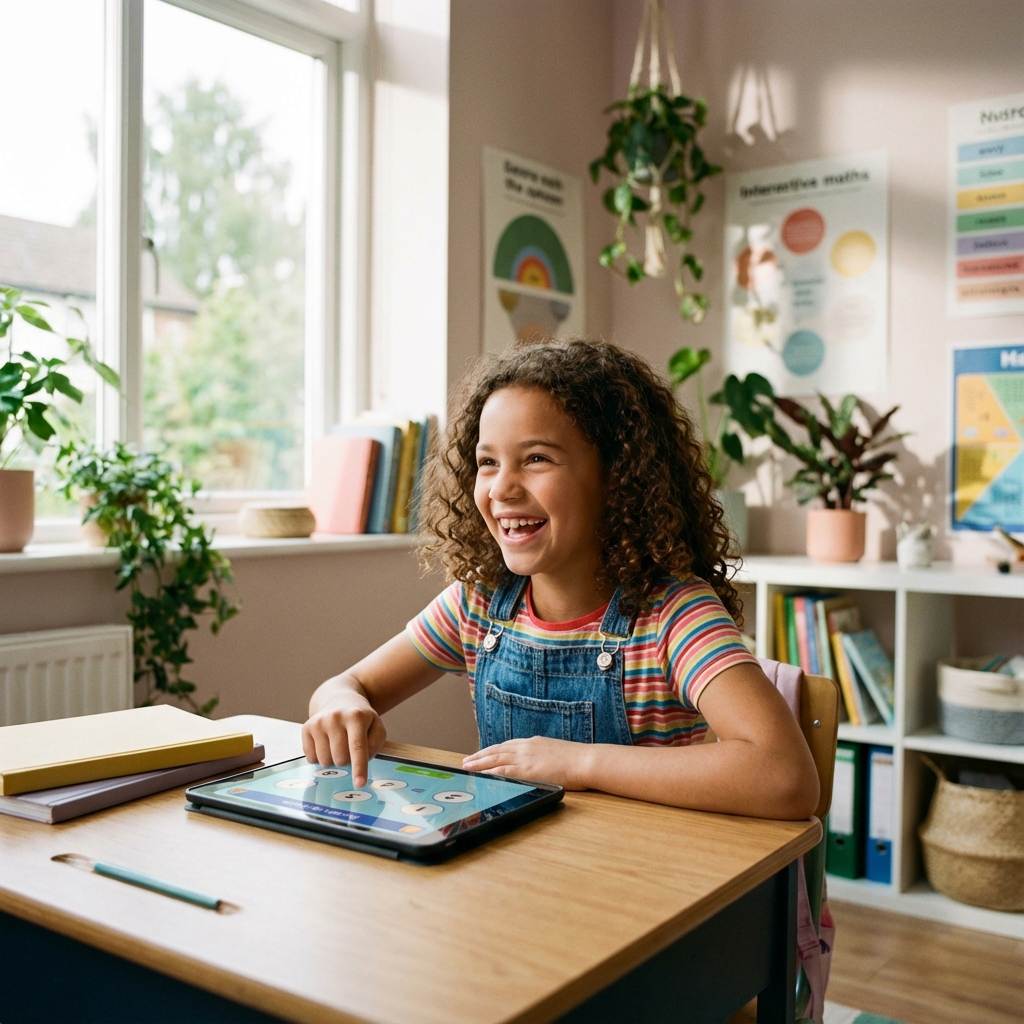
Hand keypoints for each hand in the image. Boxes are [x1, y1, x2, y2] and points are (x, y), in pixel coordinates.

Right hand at [301, 690, 386, 787]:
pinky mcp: (306, 728)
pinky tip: (326, 744)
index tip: (360, 783)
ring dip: (333, 760)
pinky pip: (311, 758)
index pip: (357, 747)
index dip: (359, 767)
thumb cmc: (361, 718)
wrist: (340, 699)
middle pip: (340, 758)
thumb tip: (361, 762)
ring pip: (325, 761)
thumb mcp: (376, 726)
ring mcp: (318, 722)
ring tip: (338, 745)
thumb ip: (375, 744)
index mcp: (356, 716)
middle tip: (350, 748)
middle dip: (347, 761)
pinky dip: (320, 758)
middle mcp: (335, 717)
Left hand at [462, 737, 591, 789]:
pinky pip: (504, 770)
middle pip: (497, 750)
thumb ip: (543, 756)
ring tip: (468, 767)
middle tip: (467, 760)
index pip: (507, 745)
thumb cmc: (577, 759)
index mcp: (533, 742)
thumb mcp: (556, 752)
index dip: (492, 750)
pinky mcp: (528, 770)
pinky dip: (490, 772)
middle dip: (480, 755)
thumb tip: (539, 763)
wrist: (586, 760)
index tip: (482, 754)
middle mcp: (526, 747)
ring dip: (480, 763)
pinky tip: (482, 775)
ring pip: (496, 759)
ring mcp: (526, 758)